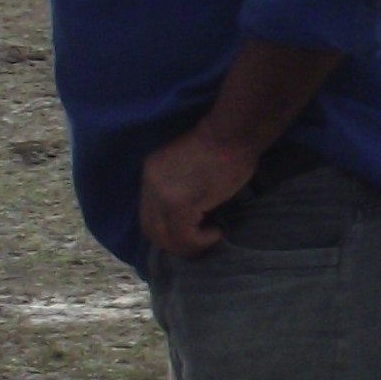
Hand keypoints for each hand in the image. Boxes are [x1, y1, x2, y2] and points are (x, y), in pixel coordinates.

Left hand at [140, 125, 262, 257]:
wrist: (231, 134)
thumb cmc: (223, 146)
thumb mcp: (192, 165)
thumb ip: (182, 186)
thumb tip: (193, 212)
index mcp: (150, 174)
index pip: (149, 214)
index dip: (167, 230)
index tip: (192, 232)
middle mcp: (150, 186)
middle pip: (152, 229)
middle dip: (175, 243)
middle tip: (200, 243)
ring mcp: (163, 196)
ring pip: (166, 237)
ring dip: (189, 245)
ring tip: (210, 237)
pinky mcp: (180, 205)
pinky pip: (184, 236)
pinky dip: (201, 241)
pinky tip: (216, 232)